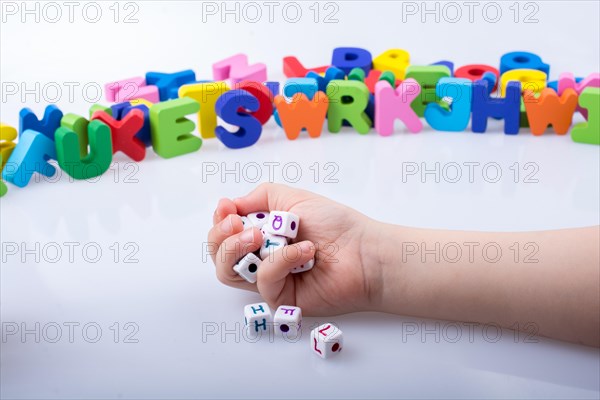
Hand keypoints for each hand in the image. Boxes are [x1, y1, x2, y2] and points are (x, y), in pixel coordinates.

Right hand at [207, 183, 384, 315]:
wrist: (364, 251)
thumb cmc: (336, 224)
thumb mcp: (293, 198)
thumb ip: (259, 197)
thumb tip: (229, 205)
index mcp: (262, 234)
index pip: (225, 233)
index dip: (219, 221)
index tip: (227, 208)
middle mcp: (261, 257)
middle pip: (219, 255)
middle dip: (219, 236)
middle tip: (236, 224)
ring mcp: (270, 279)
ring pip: (228, 273)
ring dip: (236, 249)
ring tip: (257, 236)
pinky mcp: (280, 299)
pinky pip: (263, 280)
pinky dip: (280, 260)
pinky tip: (304, 250)